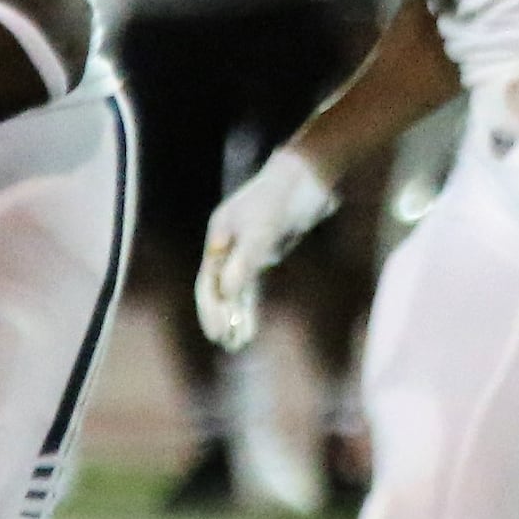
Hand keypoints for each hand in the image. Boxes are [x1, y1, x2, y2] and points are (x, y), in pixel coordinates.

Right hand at [196, 149, 338, 353]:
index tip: (217, 333)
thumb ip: (245, 262)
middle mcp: (228, 243)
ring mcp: (247, 247)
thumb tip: (228, 295)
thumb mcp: (264, 230)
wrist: (309, 175)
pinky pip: (254, 284)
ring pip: (236, 289)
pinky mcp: (267, 250)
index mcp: (219, 235)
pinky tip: (251, 324)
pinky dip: (252, 304)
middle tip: (226, 343)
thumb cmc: (283, 198)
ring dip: (236, 315)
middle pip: (218, 288)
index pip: (209, 281)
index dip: (211, 309)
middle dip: (221, 316)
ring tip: (237, 343)